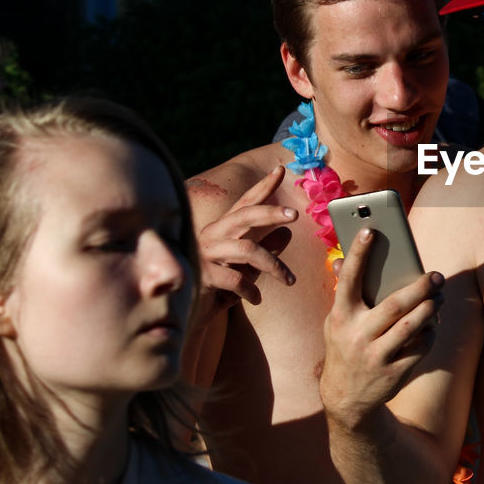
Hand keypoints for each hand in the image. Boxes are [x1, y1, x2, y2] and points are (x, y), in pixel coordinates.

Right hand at [196, 165, 297, 312]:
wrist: (187, 315)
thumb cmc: (219, 287)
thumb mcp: (246, 267)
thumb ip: (265, 249)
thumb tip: (287, 233)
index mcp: (223, 229)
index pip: (245, 202)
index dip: (263, 186)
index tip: (280, 169)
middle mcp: (212, 235)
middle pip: (245, 215)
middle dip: (271, 212)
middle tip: (295, 215)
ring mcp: (205, 254)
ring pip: (247, 249)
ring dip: (273, 265)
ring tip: (289, 280)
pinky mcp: (202, 276)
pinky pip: (235, 279)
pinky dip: (251, 290)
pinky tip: (257, 300)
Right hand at [320, 227, 444, 430]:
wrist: (346, 398)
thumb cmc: (344, 348)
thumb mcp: (335, 323)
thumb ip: (342, 295)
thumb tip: (338, 260)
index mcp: (340, 317)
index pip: (348, 279)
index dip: (358, 254)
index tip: (371, 230)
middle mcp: (357, 335)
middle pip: (394, 305)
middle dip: (419, 287)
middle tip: (436, 275)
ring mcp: (375, 356)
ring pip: (412, 326)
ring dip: (431, 308)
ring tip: (440, 296)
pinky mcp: (394, 373)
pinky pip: (420, 347)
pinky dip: (429, 333)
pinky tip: (432, 325)